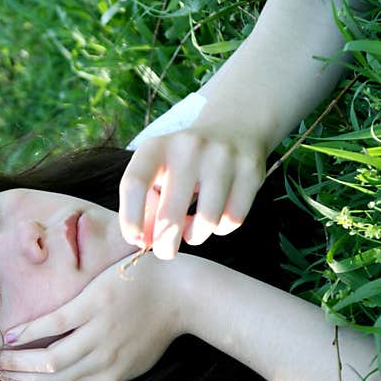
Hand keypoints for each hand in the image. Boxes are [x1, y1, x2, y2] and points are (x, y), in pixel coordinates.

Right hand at [0, 252, 198, 380]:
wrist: (184, 293)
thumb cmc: (157, 324)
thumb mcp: (132, 359)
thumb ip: (101, 368)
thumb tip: (68, 375)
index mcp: (109, 378)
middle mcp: (102, 363)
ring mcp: (98, 335)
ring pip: (48, 359)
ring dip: (15, 362)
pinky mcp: (95, 306)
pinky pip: (54, 324)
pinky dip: (29, 332)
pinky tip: (10, 335)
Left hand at [118, 127, 266, 259]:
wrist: (234, 129)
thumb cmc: (185, 164)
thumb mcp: (159, 172)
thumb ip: (148, 206)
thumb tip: (146, 242)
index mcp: (157, 147)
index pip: (134, 184)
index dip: (130, 218)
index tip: (136, 240)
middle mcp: (189, 148)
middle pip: (169, 215)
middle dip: (166, 245)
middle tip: (166, 252)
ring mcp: (222, 157)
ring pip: (206, 222)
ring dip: (197, 236)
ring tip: (194, 228)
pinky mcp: (250, 170)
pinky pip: (232, 219)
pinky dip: (221, 228)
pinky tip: (217, 216)